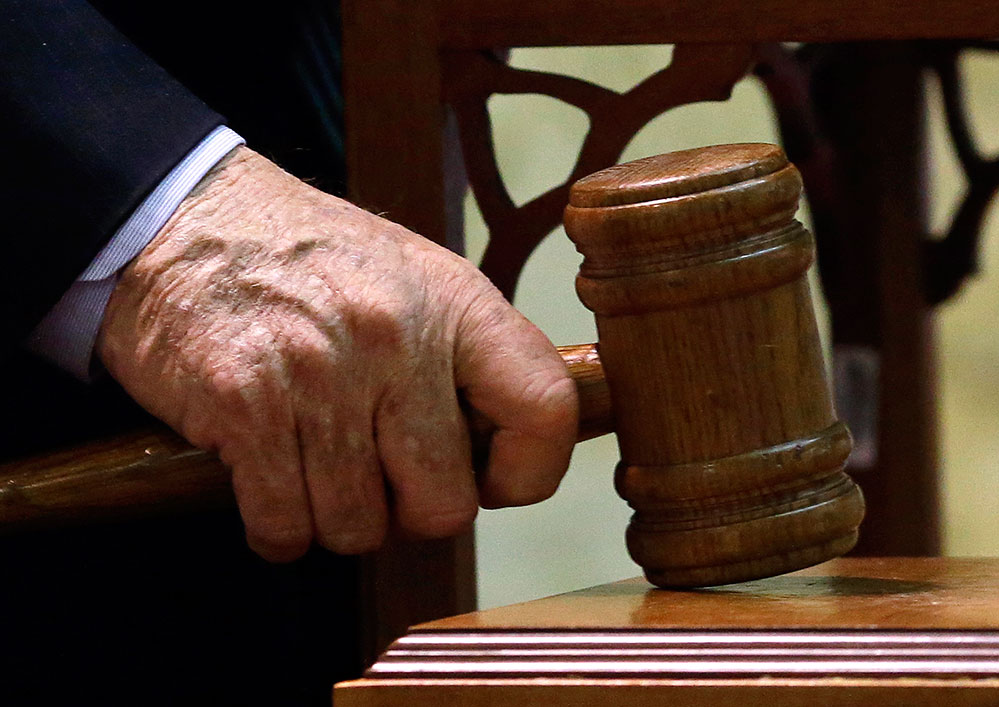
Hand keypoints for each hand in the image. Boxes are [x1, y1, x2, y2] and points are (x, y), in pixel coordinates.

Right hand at [98, 147, 576, 561]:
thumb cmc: (309, 260)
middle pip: (445, 504)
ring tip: (316, 465)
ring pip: (358, 528)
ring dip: (336, 517)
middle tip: (381, 478)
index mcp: (454, 303)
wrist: (186, 218)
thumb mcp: (414, 277)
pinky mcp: (245, 406)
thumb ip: (467, 357)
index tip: (492, 482)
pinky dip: (278, 527)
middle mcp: (396, 339)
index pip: (544, 408)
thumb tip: (507, 454)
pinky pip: (284, 526)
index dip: (528, 470)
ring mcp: (320, 376)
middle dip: (411, 512)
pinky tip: (270, 481)